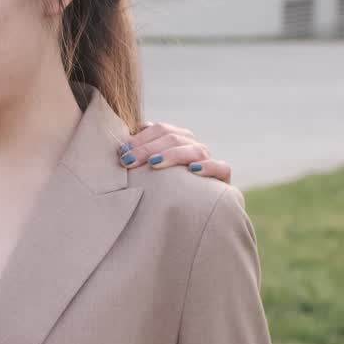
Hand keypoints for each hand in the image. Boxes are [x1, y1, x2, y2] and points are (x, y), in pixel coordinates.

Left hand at [116, 122, 231, 182]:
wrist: (190, 214)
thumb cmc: (162, 190)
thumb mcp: (148, 172)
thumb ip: (139, 156)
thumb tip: (121, 148)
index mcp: (177, 140)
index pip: (160, 129)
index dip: (140, 139)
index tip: (122, 153)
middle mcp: (193, 146)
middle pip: (174, 137)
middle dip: (148, 148)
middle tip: (129, 161)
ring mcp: (208, 160)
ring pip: (195, 149)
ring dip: (173, 154)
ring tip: (154, 164)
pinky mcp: (222, 179)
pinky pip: (221, 167)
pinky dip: (208, 166)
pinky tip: (193, 170)